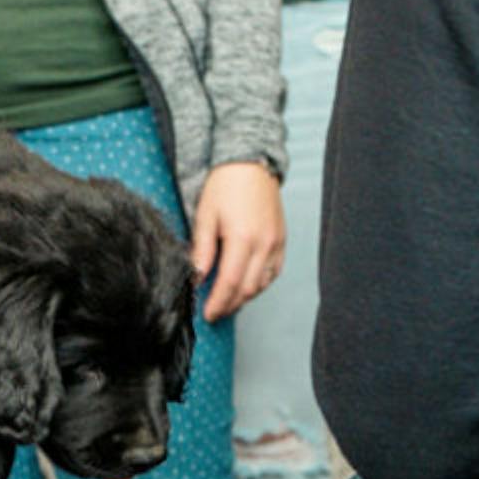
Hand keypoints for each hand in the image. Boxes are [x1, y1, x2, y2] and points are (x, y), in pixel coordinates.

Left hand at [190, 160, 285, 321]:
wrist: (250, 163)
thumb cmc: (224, 185)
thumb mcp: (205, 215)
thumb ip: (202, 250)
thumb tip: (196, 278)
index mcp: (243, 238)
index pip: (230, 283)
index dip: (218, 303)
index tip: (207, 315)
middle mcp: (264, 245)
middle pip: (247, 289)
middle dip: (230, 305)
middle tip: (214, 313)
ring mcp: (276, 244)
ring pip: (262, 284)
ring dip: (244, 297)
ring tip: (226, 302)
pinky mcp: (282, 241)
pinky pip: (273, 273)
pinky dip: (259, 284)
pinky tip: (245, 286)